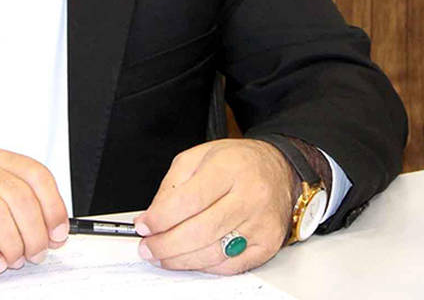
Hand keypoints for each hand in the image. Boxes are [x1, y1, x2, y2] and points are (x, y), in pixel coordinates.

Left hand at [132, 139, 295, 274]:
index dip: (161, 218)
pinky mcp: (267, 244)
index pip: (189, 200)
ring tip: (161, 256)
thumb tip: (153, 216)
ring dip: (180, 260)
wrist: (279, 170)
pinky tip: (189, 259)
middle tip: (147, 247)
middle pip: (201, 231)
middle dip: (166, 244)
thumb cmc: (237, 163)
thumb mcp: (198, 157)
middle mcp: (250, 196)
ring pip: (214, 252)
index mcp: (229, 168)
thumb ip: (172, 185)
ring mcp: (261, 223)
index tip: (144, 225)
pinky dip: (204, 266)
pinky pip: (230, 265)